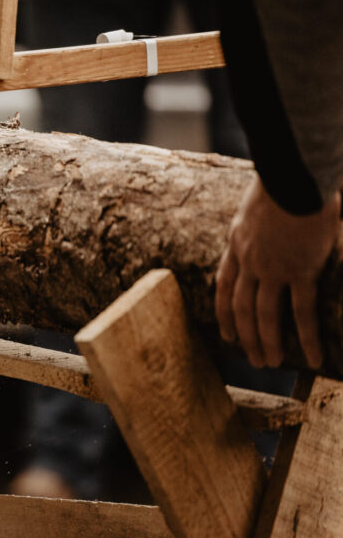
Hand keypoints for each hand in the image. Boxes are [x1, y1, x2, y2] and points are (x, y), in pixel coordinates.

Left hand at [216, 178, 340, 368]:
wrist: (294, 175)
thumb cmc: (284, 178)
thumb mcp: (261, 200)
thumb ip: (266, 219)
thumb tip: (281, 224)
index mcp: (237, 242)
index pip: (224, 284)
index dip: (224, 311)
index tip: (226, 331)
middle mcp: (249, 260)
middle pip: (240, 306)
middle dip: (245, 334)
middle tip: (251, 357)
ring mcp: (272, 268)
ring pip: (264, 314)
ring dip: (267, 341)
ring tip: (270, 362)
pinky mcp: (300, 270)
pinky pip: (301, 311)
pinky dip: (307, 337)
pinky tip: (313, 357)